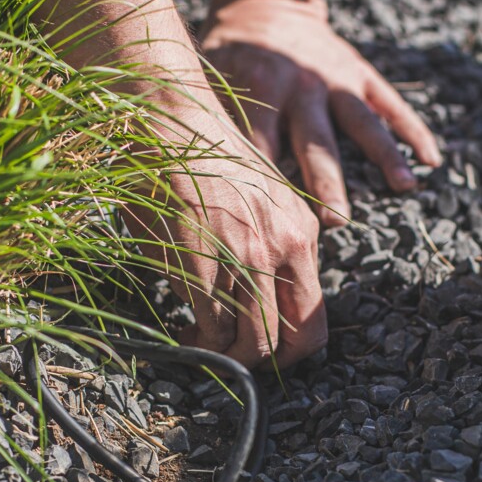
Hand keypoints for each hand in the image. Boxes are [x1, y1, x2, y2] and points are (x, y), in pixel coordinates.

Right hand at [124, 88, 325, 368]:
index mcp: (302, 232)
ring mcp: (246, 254)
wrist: (167, 117)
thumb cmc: (201, 157)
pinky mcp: (205, 258)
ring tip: (199, 342)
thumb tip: (262, 302)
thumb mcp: (259, 199)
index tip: (260, 347)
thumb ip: (271, 246)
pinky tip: (182, 328)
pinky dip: (196, 338)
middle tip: (230, 358)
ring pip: (253, 342)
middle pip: (294, 342)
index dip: (290, 348)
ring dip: (225, 355)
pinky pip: (211, 323)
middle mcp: (285, 246)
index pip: (315, 317)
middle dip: (261, 363)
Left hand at [200, 0, 441, 225]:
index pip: (262, 152)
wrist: (262, 1)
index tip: (272, 229)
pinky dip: (414, 130)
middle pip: (316, 145)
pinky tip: (433, 159)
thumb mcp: (209, 83)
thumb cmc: (227, 55)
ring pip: (363, 124)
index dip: (266, 192)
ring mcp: (335, 81)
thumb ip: (210, 127)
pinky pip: (391, 104)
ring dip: (385, 156)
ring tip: (405, 188)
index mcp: (260, 96)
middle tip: (337, 222)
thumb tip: (188, 177)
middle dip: (326, 184)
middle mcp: (300, 90)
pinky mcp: (360, 73)